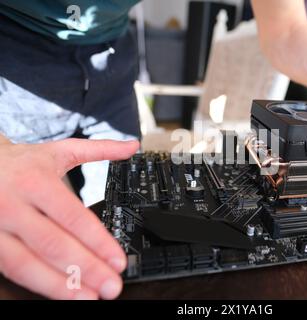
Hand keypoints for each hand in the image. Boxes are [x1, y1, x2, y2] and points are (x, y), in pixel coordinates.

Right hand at [0, 138, 138, 298]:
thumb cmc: (22, 162)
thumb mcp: (59, 150)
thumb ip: (98, 150)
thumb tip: (132, 146)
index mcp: (36, 182)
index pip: (73, 217)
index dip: (98, 242)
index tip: (118, 261)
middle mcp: (14, 206)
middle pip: (53, 244)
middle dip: (85, 269)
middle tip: (111, 286)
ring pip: (28, 263)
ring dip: (60, 285)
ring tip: (89, 298)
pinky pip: (13, 270)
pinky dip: (38, 284)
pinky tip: (61, 293)